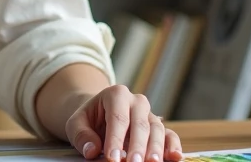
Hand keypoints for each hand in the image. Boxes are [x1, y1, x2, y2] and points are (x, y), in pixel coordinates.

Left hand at [63, 85, 182, 161]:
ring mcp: (150, 115)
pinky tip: (175, 158)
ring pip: (157, 130)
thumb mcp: (76, 123)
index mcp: (116, 94)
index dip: (116, 139)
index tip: (112, 158)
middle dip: (137, 146)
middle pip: (140, 124)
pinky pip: (170, 135)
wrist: (100, 115)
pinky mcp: (160, 128)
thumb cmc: (89, 119)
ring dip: (155, 149)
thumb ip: (81, 135)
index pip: (118, 118)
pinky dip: (173, 146)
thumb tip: (91, 151)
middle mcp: (137, 102)